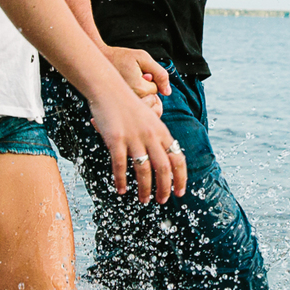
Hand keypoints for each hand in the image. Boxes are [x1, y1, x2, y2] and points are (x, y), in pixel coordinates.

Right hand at [85, 79, 184, 202]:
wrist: (109, 89)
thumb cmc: (127, 106)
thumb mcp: (148, 119)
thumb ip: (155, 137)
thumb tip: (159, 157)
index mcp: (161, 131)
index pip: (177, 158)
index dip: (181, 177)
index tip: (179, 192)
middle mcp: (151, 135)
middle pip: (164, 168)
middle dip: (165, 188)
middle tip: (162, 201)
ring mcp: (134, 138)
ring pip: (144, 170)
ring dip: (145, 189)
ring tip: (144, 200)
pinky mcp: (116, 140)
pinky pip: (120, 166)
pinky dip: (121, 181)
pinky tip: (121, 190)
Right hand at [105, 43, 170, 98]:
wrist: (100, 60)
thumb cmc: (121, 56)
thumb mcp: (143, 58)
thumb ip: (160, 73)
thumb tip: (168, 92)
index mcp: (139, 88)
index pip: (156, 89)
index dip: (151, 78)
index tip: (139, 71)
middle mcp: (131, 99)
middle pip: (149, 97)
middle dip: (146, 86)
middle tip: (133, 75)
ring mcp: (124, 103)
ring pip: (142, 100)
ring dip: (139, 90)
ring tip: (128, 80)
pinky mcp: (119, 104)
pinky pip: (134, 103)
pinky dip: (133, 94)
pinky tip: (123, 86)